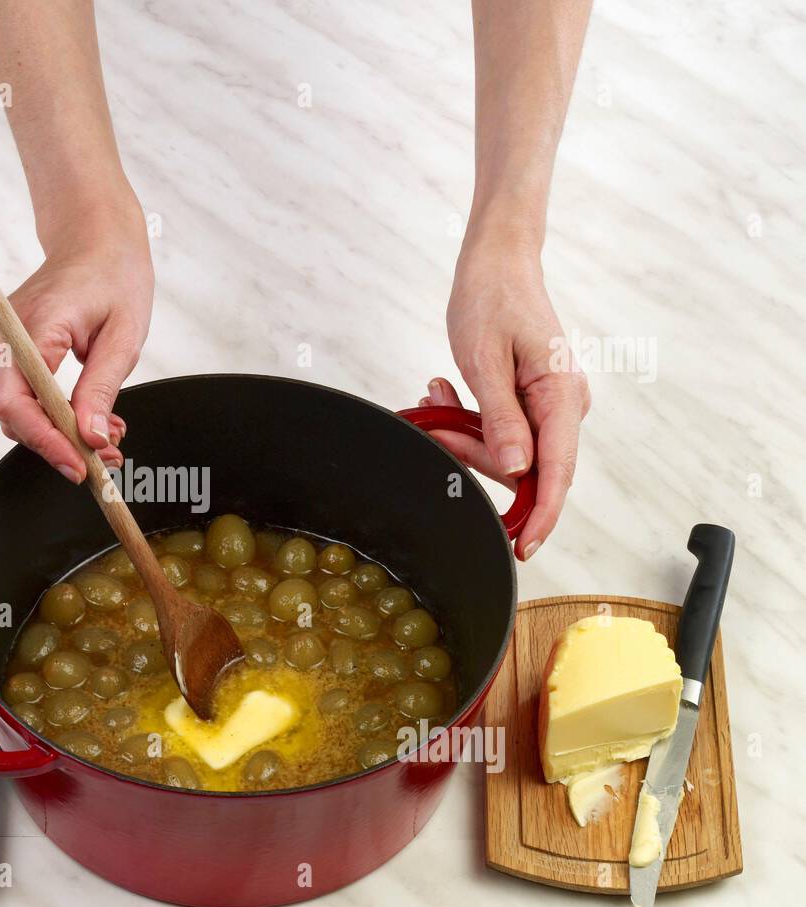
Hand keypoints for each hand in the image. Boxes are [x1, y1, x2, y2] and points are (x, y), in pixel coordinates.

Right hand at [0, 202, 152, 482]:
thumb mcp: (123, 336)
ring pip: (18, 409)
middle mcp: (5, 334)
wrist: (95, 237)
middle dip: (56, 444)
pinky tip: (90, 420)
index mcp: (35, 325)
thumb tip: (89, 439)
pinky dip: (54, 415)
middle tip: (104, 460)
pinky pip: (24, 394)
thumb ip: (102, 389)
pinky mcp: (9, 348)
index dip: (45, 441)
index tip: (79, 466)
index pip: (17, 401)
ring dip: (58, 433)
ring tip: (106, 439)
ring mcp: (2, 340)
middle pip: (12, 413)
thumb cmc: (113, 274)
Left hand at [426, 234, 589, 560]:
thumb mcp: (486, 360)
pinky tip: (448, 400)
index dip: (540, 514)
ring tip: (438, 398)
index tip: (522, 546)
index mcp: (562, 395)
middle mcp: (565, 405)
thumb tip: (518, 468)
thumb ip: (502, 417)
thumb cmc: (493, 298)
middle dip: (474, 454)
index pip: (557, 471)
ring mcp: (552, 405)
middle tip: (437, 421)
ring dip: (466, 435)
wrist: (498, 262)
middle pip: (524, 466)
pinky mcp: (535, 402)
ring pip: (508, 451)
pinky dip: (472, 424)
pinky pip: (504, 432)